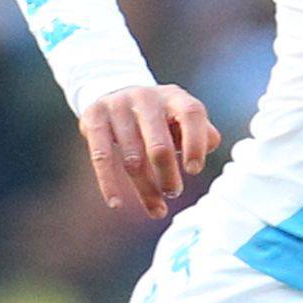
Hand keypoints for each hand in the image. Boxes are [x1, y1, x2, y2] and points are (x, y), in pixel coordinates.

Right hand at [76, 83, 217, 219]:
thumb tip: (208, 147)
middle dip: (168, 176)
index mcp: (174, 96)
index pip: (191, 114)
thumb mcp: (181, 118)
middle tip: (174, 193)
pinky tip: (116, 203)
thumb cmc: (158, 117)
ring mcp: (117, 105)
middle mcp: (146, 97)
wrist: (115, 93)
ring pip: (132, 158)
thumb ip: (201, 133)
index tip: (194, 171)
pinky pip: (101, 157)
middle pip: (159, 145)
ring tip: (157, 209)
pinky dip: (108, 183)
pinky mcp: (94, 117)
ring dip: (145, 188)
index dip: (195, 143)